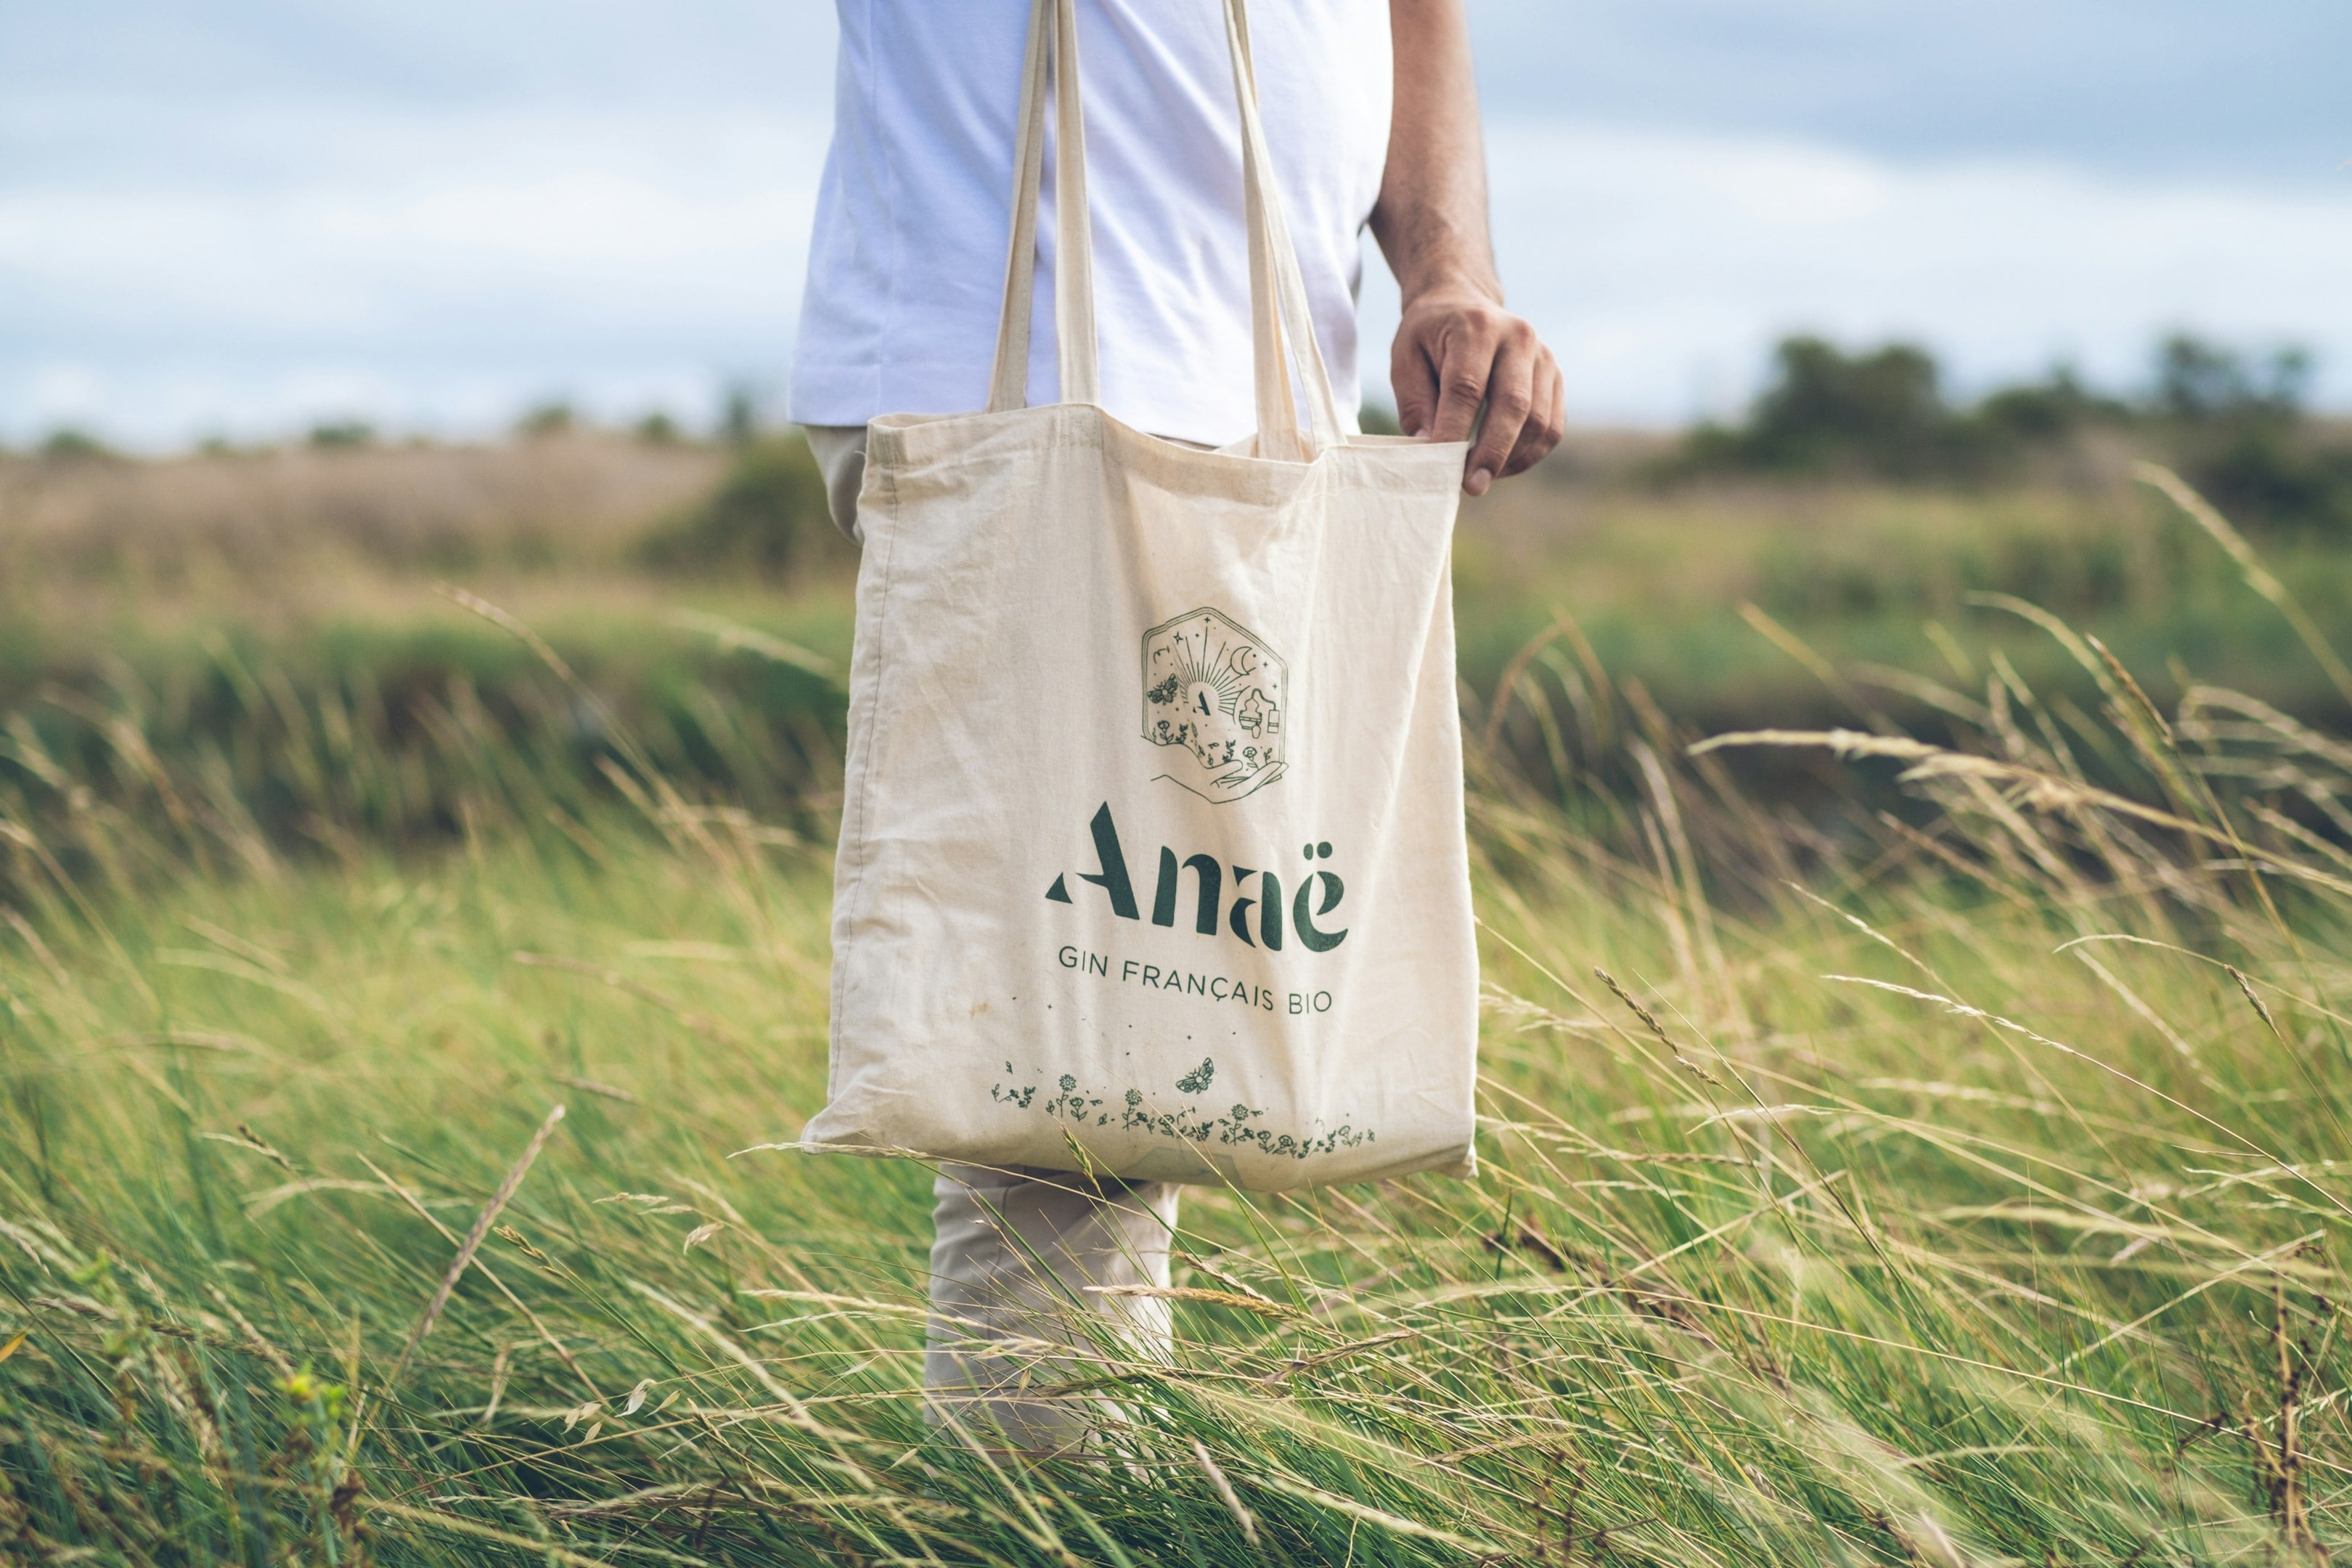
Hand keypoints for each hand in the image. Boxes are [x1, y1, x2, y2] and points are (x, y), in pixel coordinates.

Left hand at [1390, 281, 1563, 495]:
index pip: (1467, 387)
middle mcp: (1518, 337)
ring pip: (1539, 421)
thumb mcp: (1405, 359)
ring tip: (1481, 478)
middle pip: (1513, 404)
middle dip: (1492, 452)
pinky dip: (1529, 455)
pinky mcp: (1556, 377)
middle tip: (1471, 487)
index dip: (1454, 430)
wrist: (1463, 303)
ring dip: (1511, 459)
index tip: (1440, 466)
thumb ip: (1415, 402)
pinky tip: (1501, 466)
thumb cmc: (1428, 337)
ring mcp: (1544, 357)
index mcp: (1476, 327)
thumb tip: (1429, 447)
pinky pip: (1552, 427)